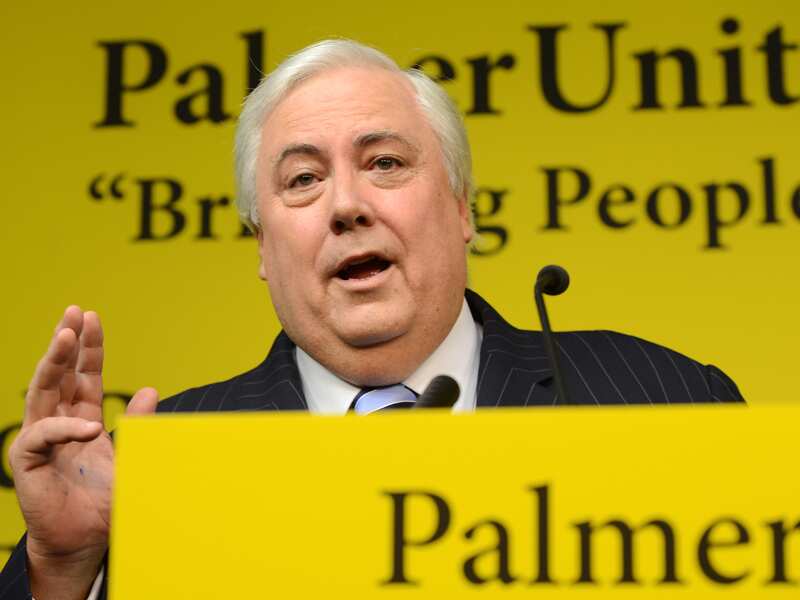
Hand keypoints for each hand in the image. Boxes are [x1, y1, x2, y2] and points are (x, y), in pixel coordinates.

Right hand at [9, 306, 157, 597]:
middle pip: (59, 374)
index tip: (92, 318)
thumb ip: (139, 423)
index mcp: (82, 417)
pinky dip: (64, 427)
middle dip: (66, 342)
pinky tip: (88, 425)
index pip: (84, 375)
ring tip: (65, 336)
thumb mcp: (130, 454)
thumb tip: (153, 389)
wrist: (87, 538)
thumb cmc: (105, 497)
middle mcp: (59, 422)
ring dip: (53, 363)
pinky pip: (43, 435)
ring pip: (43, 392)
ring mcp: (41, 439)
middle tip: (74, 312)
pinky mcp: (28, 461)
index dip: (88, 348)